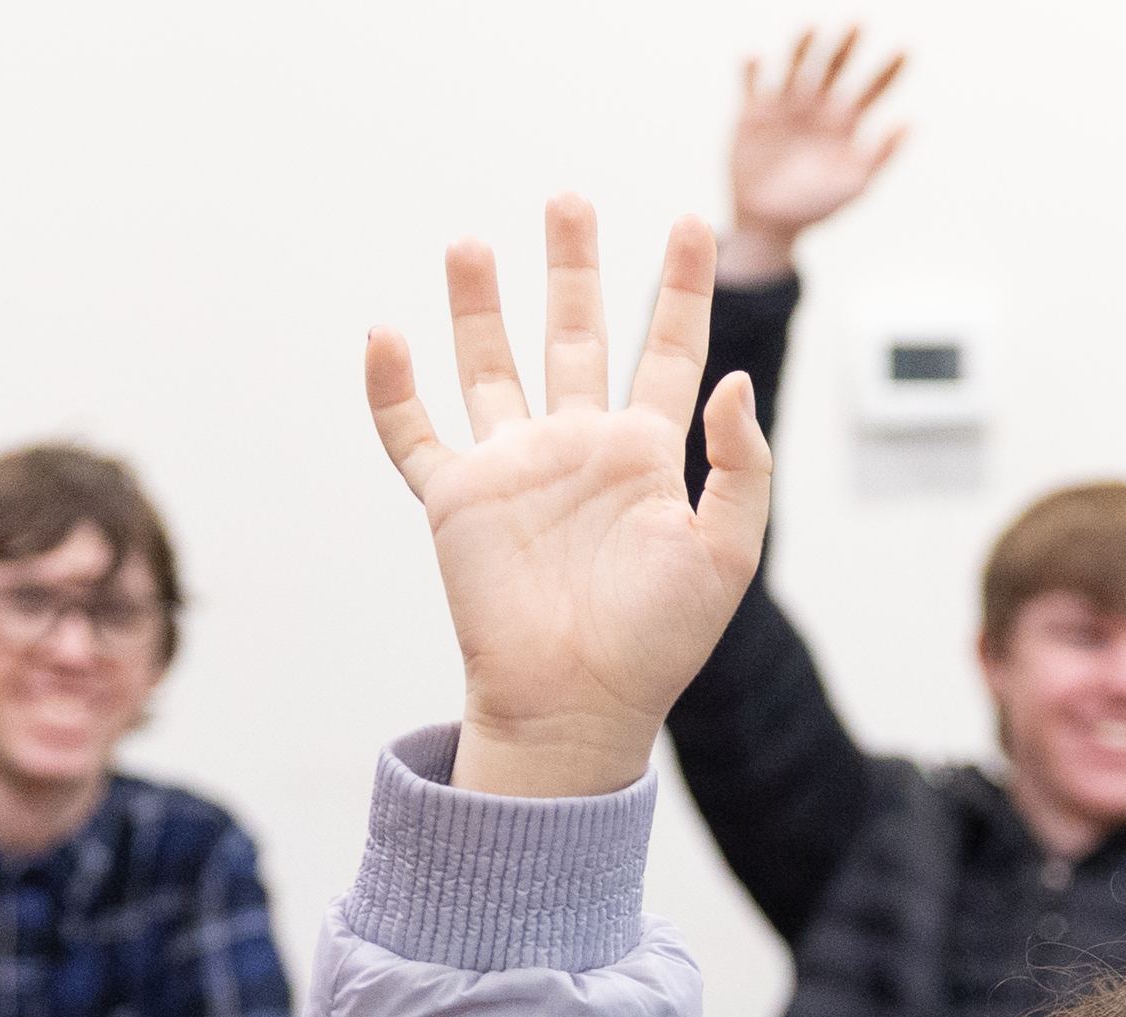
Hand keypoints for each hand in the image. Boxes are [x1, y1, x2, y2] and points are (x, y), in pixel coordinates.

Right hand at [370, 203, 774, 799]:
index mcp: (647, 455)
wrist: (579, 706)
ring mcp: (514, 468)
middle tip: (568, 201)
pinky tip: (383, 335)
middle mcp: (578, 447)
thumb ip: (741, 466)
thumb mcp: (727, 553)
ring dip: (479, 306)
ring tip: (471, 243)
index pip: (669, 350)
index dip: (680, 287)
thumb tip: (735, 379)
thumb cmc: (659, 643)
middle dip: (573, 269)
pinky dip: (391, 388)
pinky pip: (413, 433)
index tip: (693, 224)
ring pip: (491, 365)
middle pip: (575, 335)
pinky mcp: (457, 500)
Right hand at [719, 28, 907, 282]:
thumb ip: (880, 155)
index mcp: (844, 124)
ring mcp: (784, 106)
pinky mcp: (753, 112)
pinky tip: (756, 59)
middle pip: (835, 66)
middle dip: (847, 46)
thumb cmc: (815, 206)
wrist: (768, 221)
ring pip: (795, 64)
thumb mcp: (852, 184)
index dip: (889, 70)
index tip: (907, 48)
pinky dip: (751, 69)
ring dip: (803, 45)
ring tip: (811, 27)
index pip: (872, 90)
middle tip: (860, 23)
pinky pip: (751, 82)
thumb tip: (911, 124)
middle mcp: (817, 107)